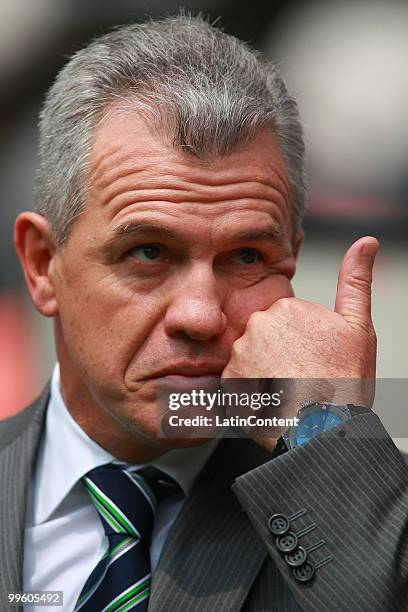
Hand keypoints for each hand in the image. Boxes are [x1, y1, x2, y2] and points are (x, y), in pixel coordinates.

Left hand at [221, 237, 378, 448]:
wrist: (324, 427)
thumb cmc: (344, 381)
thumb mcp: (358, 327)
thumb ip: (356, 281)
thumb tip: (367, 241)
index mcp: (285, 308)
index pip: (286, 324)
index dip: (302, 345)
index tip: (314, 362)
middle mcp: (257, 325)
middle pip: (266, 339)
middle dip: (281, 356)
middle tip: (302, 378)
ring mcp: (240, 353)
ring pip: (252, 359)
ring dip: (265, 373)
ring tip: (288, 392)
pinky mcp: (230, 381)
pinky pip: (240, 382)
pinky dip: (253, 391)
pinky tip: (272, 401)